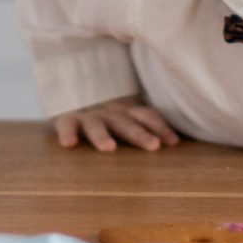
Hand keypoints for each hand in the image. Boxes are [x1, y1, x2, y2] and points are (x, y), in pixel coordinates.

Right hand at [52, 96, 181, 152]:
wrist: (69, 94)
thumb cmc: (105, 118)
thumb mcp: (125, 120)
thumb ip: (143, 129)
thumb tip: (177, 145)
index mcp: (127, 114)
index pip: (146, 116)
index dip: (160, 127)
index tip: (173, 143)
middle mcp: (110, 113)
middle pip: (127, 123)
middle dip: (140, 134)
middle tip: (154, 146)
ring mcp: (88, 116)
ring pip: (96, 125)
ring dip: (102, 135)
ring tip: (109, 148)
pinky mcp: (66, 119)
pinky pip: (66, 125)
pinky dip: (67, 133)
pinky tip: (68, 144)